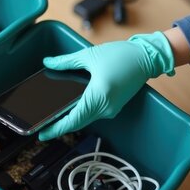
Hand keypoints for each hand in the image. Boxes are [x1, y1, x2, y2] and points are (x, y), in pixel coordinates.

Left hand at [39, 32, 175, 140]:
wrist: (146, 57)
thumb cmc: (121, 55)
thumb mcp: (89, 55)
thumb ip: (65, 61)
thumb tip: (48, 63)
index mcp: (99, 95)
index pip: (73, 119)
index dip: (56, 129)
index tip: (42, 134)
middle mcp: (106, 107)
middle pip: (78, 123)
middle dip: (60, 127)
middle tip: (43, 127)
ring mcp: (111, 109)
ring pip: (85, 119)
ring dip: (70, 120)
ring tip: (53, 118)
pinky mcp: (113, 107)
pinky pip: (93, 114)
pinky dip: (81, 114)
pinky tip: (70, 110)